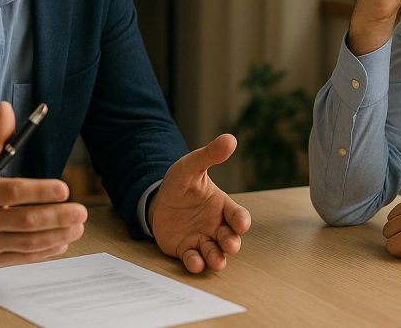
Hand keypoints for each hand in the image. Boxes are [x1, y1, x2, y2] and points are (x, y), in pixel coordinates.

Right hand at [0, 102, 87, 264]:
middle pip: (25, 220)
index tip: (65, 188)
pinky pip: (23, 257)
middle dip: (57, 217)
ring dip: (57, 235)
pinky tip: (63, 241)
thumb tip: (6, 108)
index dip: (40, 191)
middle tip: (81, 211)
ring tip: (79, 225)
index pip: (13, 192)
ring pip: (27, 242)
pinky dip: (46, 250)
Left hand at [148, 134, 250, 272]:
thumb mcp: (192, 166)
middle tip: (229, 245)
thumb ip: (210, 155)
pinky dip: (195, 263)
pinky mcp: (186, 250)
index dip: (241, 220)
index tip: (241, 224)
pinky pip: (193, 259)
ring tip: (217, 261)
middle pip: (230, 238)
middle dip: (231, 243)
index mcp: (222, 206)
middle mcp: (216, 225)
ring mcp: (201, 239)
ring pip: (214, 253)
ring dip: (217, 258)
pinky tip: (194, 262)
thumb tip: (230, 138)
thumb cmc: (181, 182)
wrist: (159, 199)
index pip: (237, 215)